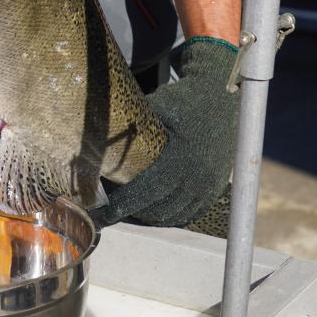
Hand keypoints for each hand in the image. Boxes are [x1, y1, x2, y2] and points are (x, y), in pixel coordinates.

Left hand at [93, 37, 238, 233]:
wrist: (222, 99)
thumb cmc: (184, 100)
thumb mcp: (157, 106)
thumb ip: (132, 125)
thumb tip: (94, 134)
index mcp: (180, 158)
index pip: (145, 192)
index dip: (120, 206)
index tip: (100, 214)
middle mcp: (196, 178)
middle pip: (156, 209)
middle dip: (129, 213)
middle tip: (107, 210)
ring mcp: (208, 187)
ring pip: (172, 216)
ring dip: (147, 217)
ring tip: (126, 210)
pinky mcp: (214, 190)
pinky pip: (189, 214)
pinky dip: (168, 217)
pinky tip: (151, 211)